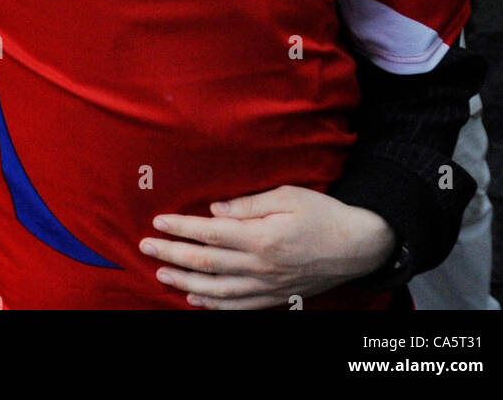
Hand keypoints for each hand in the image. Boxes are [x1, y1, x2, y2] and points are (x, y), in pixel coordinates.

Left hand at [139, 185, 394, 309]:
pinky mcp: (274, 297)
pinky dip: (212, 304)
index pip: (210, 234)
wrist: (356, 247)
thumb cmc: (322, 214)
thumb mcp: (288, 195)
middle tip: (145, 248)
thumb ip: (248, 203)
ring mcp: (266, 286)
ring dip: (184, 283)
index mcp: (262, 237)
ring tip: (160, 274)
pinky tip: (195, 299)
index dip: (181, 228)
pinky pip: (236, 307)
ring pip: (216, 289)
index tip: (158, 221)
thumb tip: (214, 209)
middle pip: (206, 264)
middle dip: (172, 256)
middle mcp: (260, 266)